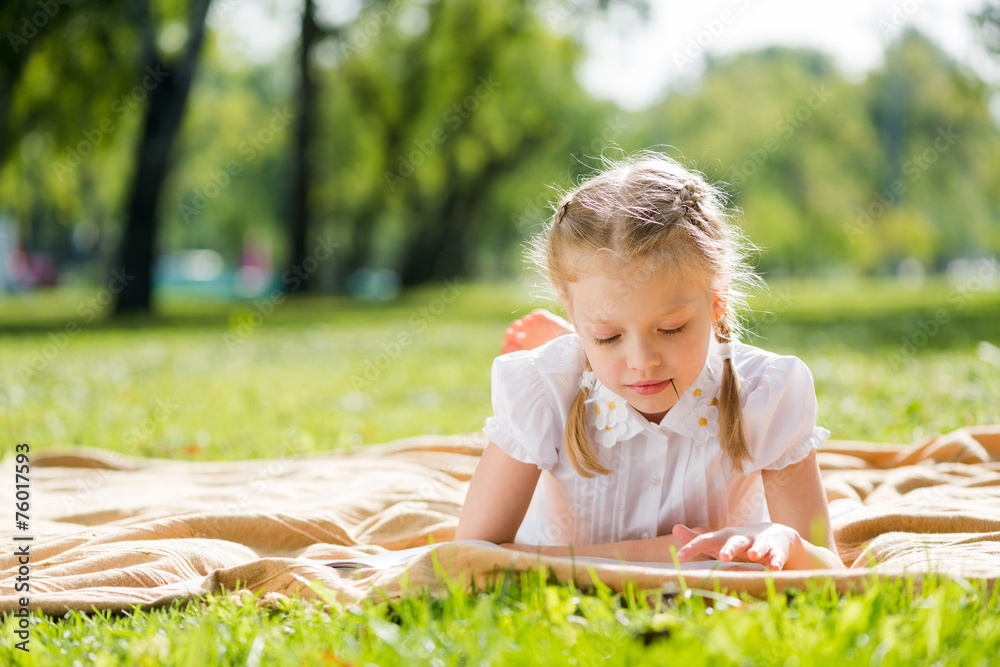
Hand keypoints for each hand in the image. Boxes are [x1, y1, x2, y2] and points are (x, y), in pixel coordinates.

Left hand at [672, 523, 803, 569]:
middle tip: (722, 556)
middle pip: (734, 541)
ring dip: (755, 550)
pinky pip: (777, 556)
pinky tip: (776, 568)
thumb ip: (698, 538)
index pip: (707, 540)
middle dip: (728, 548)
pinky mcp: (777, 550)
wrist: (777, 535)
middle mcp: (742, 538)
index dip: (693, 547)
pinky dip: (777, 561)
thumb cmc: (740, 542)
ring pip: (758, 546)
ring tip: (752, 556)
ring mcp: (760, 543)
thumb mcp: (720, 540)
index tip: (679, 557)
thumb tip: (674, 528)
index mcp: (725, 537)